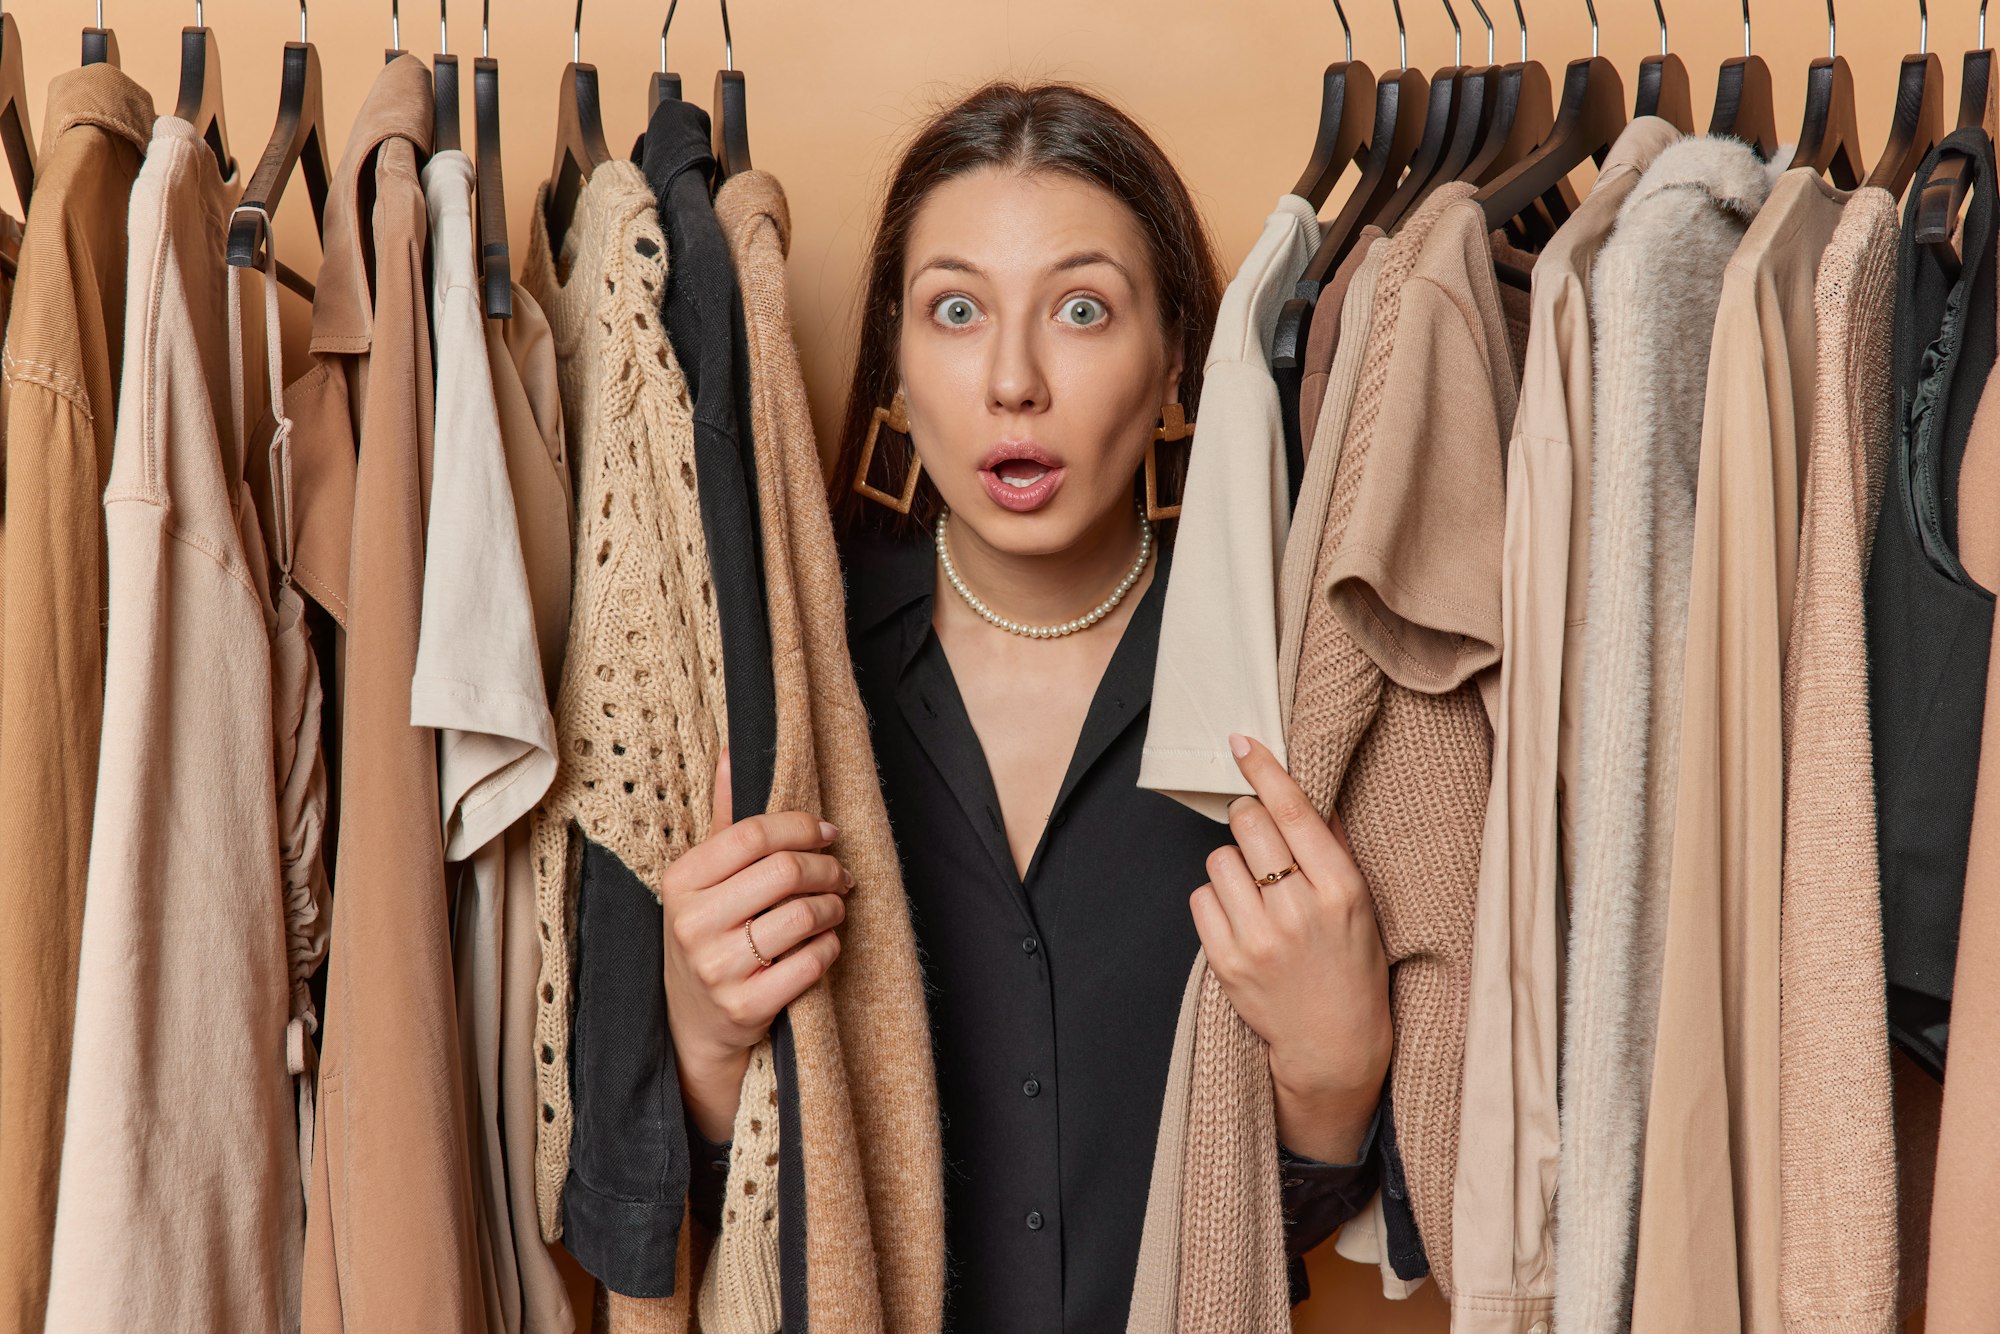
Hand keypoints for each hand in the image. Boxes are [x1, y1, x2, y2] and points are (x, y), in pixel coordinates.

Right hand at [663, 749, 852, 1141]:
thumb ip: (725, 818)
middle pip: (784, 872)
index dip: (801, 827)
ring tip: (835, 905)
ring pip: (802, 916)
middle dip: (826, 867)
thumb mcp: (705, 878)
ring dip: (833, 907)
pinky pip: (810, 963)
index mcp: (680, 881)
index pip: (753, 835)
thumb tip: (734, 751)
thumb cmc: (709, 933)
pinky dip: (829, 947)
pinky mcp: (745, 1007)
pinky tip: (826, 942)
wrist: (694, 1025)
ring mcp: (717, 969)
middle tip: (843, 872)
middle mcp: (692, 923)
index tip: (828, 832)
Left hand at [1189, 733, 1392, 1163]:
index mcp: (1341, 890)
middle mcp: (1299, 910)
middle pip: (1249, 825)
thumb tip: (1308, 792)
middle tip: (1261, 843)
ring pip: (1219, 860)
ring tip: (1257, 896)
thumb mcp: (1360, 905)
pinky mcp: (1227, 961)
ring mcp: (1260, 938)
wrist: (1335, 1044)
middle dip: (1249, 821)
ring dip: (1232, 867)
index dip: (1265, 771)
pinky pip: (1200, 898)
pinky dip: (1215, 901)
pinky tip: (1240, 920)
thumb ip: (1334, 849)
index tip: (1242, 742)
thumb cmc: (1352, 966)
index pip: (1295, 813)